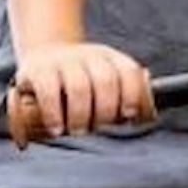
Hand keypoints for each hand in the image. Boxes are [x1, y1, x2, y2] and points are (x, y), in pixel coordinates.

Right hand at [9, 42, 152, 139]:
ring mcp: (63, 61)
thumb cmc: (83, 82)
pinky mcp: (37, 69)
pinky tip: (57, 128)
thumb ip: (130, 97)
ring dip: (81, 115)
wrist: (43, 56)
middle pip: (106, 81)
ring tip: (79, 131)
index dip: (134, 94)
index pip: (130, 72)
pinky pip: (48, 91)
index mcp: (112, 59)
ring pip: (79, 87)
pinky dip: (54, 114)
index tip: (128, 115)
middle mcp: (90, 56)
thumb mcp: (107, 85)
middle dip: (106, 111)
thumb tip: (149, 115)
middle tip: (98, 128)